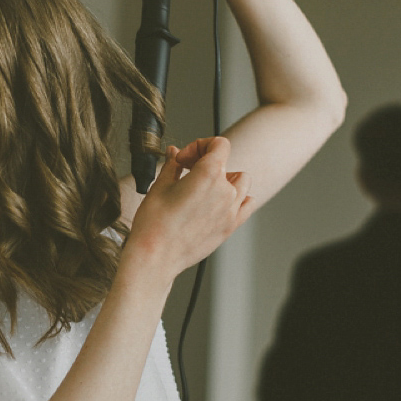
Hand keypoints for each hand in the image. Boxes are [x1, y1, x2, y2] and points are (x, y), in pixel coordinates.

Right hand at [124, 137, 251, 279]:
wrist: (156, 256)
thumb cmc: (154, 224)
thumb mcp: (160, 186)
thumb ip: (173, 165)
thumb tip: (175, 153)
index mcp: (208, 174)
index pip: (219, 144)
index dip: (199, 145)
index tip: (184, 158)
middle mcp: (225, 190)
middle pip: (226, 162)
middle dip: (205, 162)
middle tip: (185, 172)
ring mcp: (231, 210)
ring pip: (241, 182)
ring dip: (225, 178)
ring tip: (204, 188)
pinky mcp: (230, 226)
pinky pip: (247, 205)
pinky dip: (239, 199)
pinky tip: (220, 202)